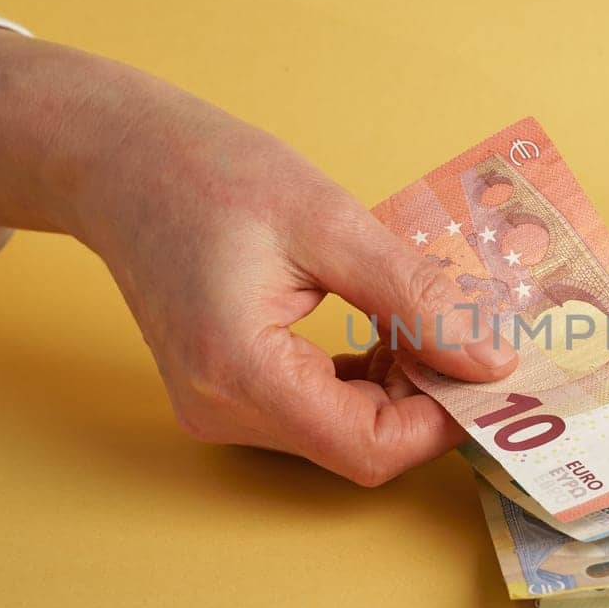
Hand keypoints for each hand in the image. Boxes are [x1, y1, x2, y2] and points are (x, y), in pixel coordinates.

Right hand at [0, 29, 515, 484]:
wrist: (117, 159)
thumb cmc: (210, 173)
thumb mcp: (331, 223)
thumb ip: (416, 298)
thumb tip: (492, 360)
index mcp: (240, 372)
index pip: (368, 448)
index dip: (442, 419)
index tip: (488, 366)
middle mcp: (222, 411)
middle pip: (359, 444)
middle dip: (428, 396)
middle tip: (470, 330)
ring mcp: (219, 409)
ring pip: (343, 431)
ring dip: (400, 387)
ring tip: (422, 316)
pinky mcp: (225, 394)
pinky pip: (316, 410)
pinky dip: (364, 380)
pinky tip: (383, 329)